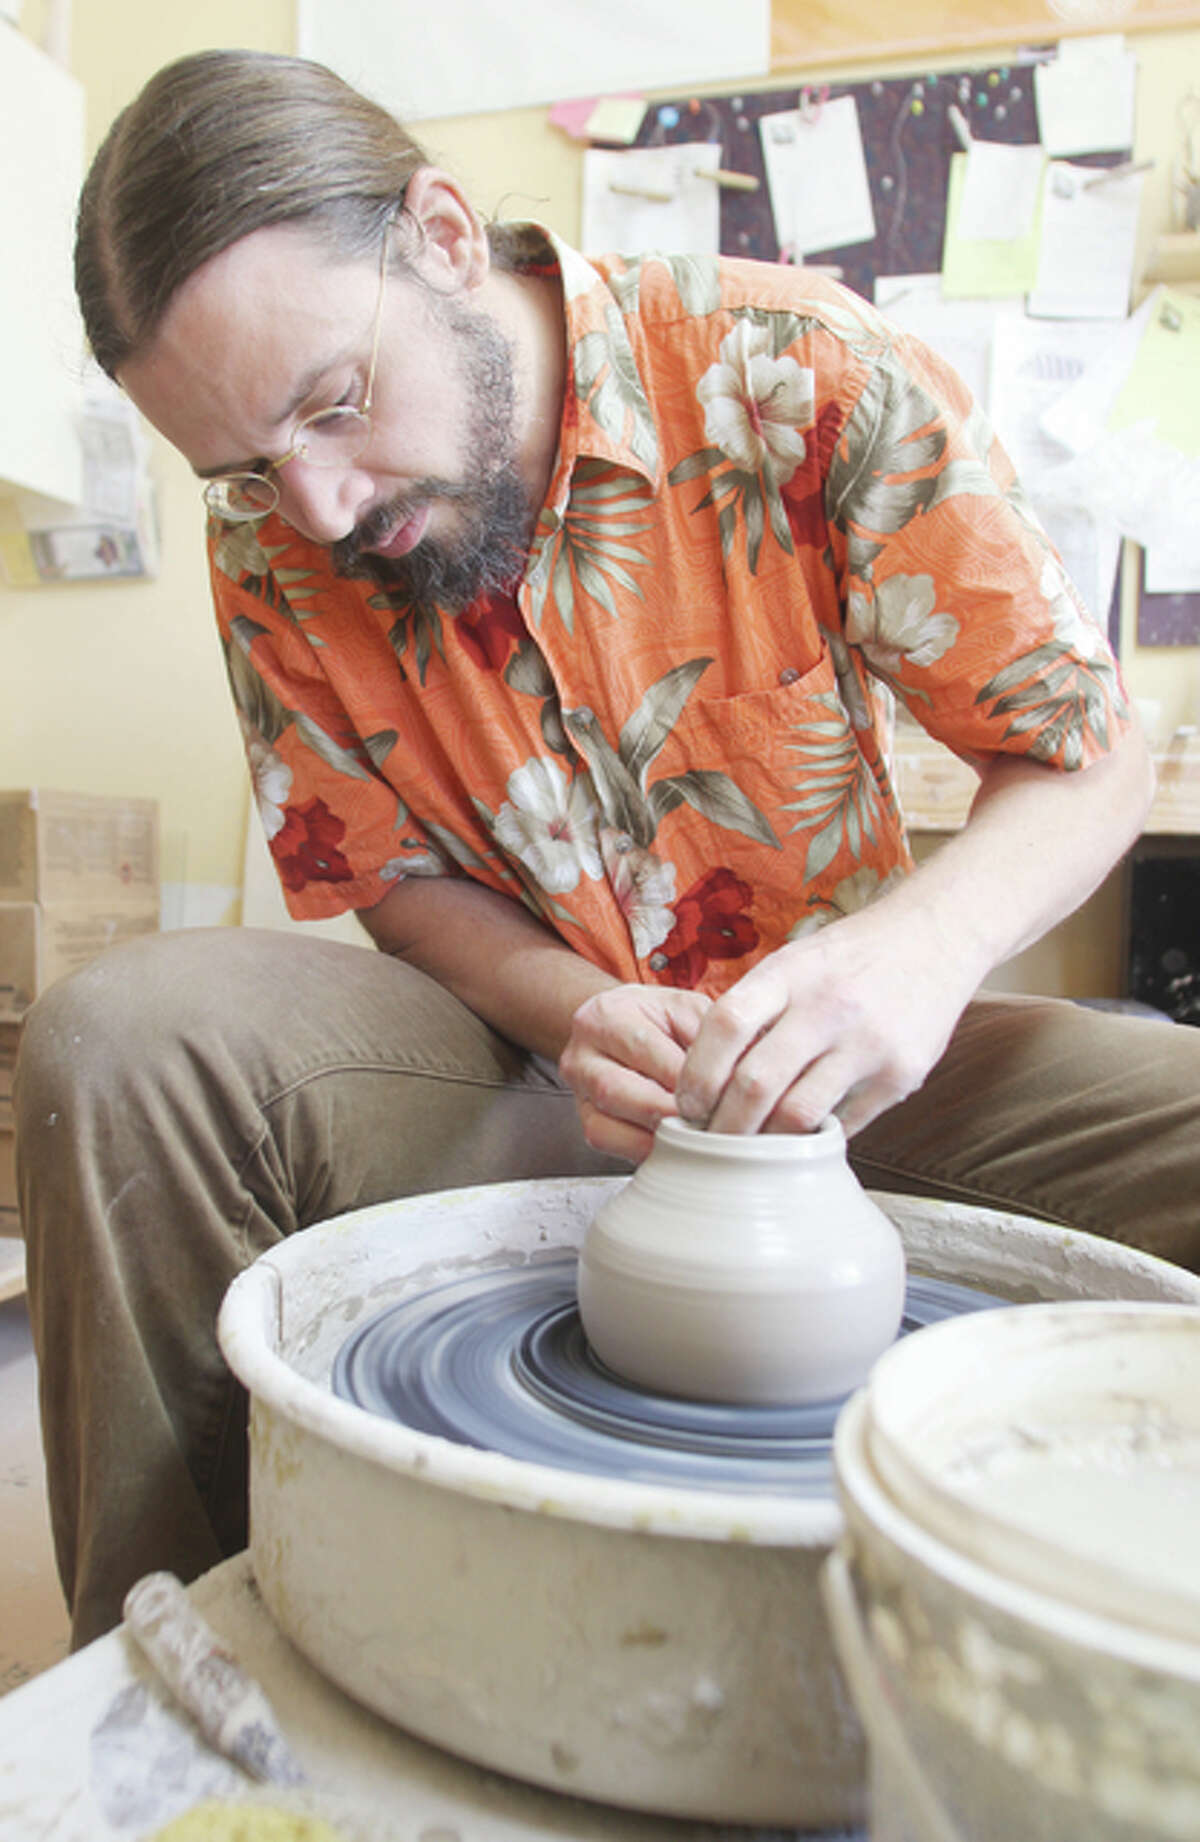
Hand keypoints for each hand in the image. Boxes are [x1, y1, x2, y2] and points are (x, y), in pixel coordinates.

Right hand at [560, 983, 713, 1161]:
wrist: (625, 1025)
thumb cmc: (661, 1019)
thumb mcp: (689, 1011)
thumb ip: (707, 1038)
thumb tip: (730, 1079)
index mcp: (608, 1014)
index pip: (649, 1052)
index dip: (688, 1081)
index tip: (720, 1098)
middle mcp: (581, 1050)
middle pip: (618, 1091)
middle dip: (666, 1113)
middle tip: (706, 1124)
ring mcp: (578, 1087)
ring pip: (605, 1124)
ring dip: (653, 1136)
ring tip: (692, 1136)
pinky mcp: (584, 1117)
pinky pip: (604, 1141)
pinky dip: (640, 1149)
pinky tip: (670, 1145)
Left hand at [673, 901, 980, 1138]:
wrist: (935, 938)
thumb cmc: (849, 958)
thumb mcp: (794, 963)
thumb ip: (754, 1011)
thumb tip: (703, 1079)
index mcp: (791, 973)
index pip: (726, 1025)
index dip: (697, 1073)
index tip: (687, 1104)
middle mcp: (829, 1006)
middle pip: (756, 1083)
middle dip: (724, 1125)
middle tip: (712, 1143)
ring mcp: (869, 1043)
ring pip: (798, 1114)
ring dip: (765, 1142)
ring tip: (750, 1149)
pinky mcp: (901, 1074)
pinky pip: (844, 1123)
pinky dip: (815, 1137)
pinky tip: (800, 1137)